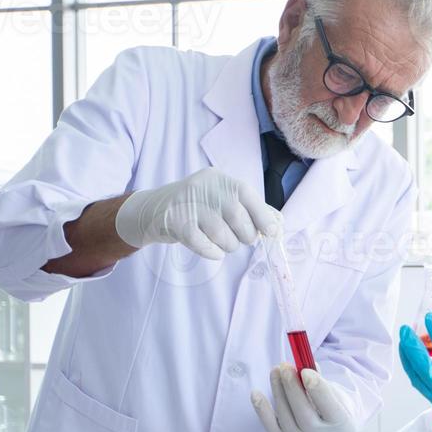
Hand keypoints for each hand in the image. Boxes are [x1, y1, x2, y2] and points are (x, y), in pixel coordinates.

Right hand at [115, 167, 280, 259]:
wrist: (153, 210)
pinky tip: (211, 250)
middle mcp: (204, 187)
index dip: (263, 216)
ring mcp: (187, 203)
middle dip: (245, 236)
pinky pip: (203, 244)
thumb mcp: (223, 201)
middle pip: (238, 217)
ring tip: (222, 243)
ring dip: (228, 246)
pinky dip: (212, 252)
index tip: (271, 233)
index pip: (247, 195)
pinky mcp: (174, 222)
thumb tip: (278, 225)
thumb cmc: (197, 208)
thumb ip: (251, 210)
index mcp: (220, 179)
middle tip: (240, 239)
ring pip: (222, 234)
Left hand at [252, 365, 356, 431]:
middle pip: (305, 416)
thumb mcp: (335, 393)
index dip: (317, 390)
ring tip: (276, 371)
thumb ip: (319, 381)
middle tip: (285, 367)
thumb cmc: (334, 407)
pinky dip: (262, 410)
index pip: (330, 409)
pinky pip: (271, 428)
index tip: (306, 371)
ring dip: (278, 392)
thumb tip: (301, 365)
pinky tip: (256, 393)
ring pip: (286, 420)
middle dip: (292, 389)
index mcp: (343, 426)